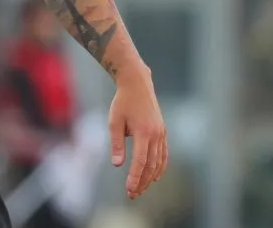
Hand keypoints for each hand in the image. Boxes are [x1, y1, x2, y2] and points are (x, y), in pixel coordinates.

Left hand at [109, 66, 167, 198]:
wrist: (137, 84)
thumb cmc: (122, 102)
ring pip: (159, 162)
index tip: (129, 190)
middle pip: (151, 165)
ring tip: (141, 189)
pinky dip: (160, 167)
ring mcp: (162, 134)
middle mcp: (156, 135)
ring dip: (150, 177)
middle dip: (142, 182)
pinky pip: (164, 154)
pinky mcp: (163, 132)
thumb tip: (117, 164)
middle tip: (133, 194)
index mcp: (144, 133)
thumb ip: (116, 143)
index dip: (135, 177)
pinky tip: (154, 176)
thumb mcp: (114, 121)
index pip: (140, 161)